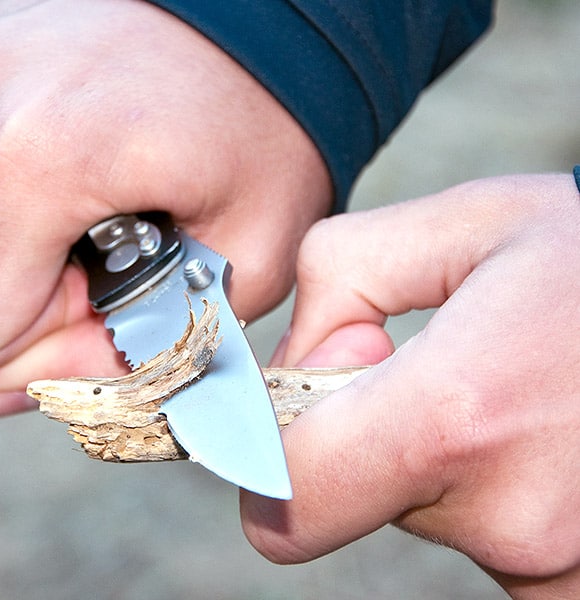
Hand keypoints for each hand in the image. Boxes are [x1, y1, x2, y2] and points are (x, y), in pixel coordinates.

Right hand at [0, 0, 331, 416]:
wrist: (258, 14)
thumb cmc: (263, 131)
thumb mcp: (238, 266)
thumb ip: (119, 357)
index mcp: (39, 157)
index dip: (34, 348)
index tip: (106, 299)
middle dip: (25, 293)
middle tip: (110, 239)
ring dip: (8, 243)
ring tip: (89, 189)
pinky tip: (56, 158)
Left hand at [241, 174, 579, 597]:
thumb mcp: (461, 224)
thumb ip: (339, 278)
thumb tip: (300, 365)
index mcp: (455, 420)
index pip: (288, 507)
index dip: (277, 461)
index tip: (310, 414)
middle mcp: (510, 518)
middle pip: (357, 507)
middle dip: (372, 444)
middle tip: (448, 382)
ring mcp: (557, 566)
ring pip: (429, 523)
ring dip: (443, 470)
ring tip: (515, 403)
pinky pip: (492, 547)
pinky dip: (495, 498)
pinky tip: (542, 442)